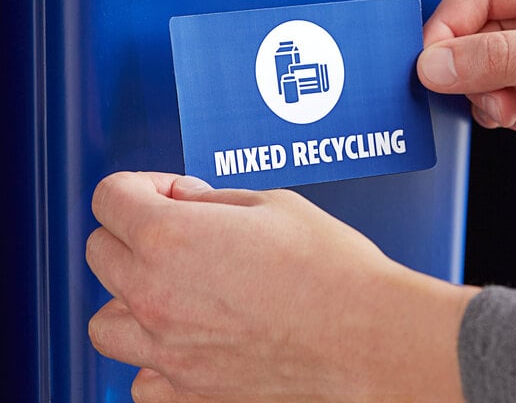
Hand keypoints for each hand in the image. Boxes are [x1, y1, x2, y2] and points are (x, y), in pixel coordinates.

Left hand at [86, 172, 476, 401]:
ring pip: (105, 320)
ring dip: (129, 294)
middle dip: (132, 229)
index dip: (138, 183)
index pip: (109, 196)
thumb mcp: (270, 203)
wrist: (366, 334)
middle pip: (99, 251)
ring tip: (172, 284)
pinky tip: (188, 336)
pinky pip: (141, 376)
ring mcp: (167, 350)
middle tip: (175, 227)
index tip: (165, 191)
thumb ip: (212, 200)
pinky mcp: (190, 391)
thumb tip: (183, 199)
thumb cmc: (328, 267)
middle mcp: (156, 294)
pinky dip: (153, 355)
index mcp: (170, 236)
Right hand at [417, 0, 515, 154]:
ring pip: (485, 69)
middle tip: (462, 88)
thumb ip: (500, 55)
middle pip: (478, 32)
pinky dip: (499, 111)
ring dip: (482, 93)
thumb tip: (436, 62)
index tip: (429, 57)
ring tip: (503, 108)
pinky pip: (503, 98)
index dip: (450, 23)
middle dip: (467, 65)